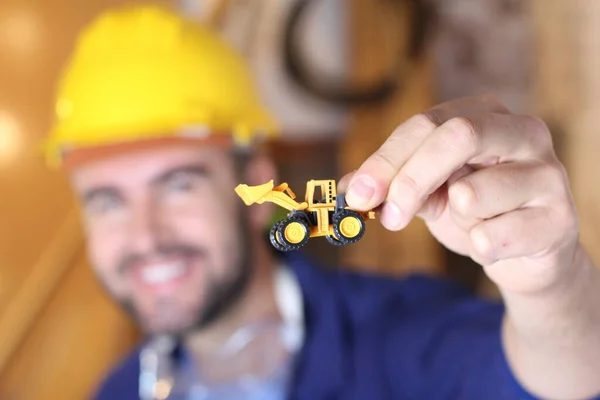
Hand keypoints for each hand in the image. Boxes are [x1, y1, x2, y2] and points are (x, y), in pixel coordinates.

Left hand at [339, 94, 579, 294]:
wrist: (525, 255)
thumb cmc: (476, 213)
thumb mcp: (430, 193)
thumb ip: (394, 186)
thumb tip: (350, 189)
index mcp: (485, 115)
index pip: (427, 125)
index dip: (387, 160)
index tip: (359, 194)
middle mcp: (522, 132)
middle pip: (457, 136)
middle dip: (410, 180)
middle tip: (389, 218)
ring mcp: (548, 172)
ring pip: (473, 193)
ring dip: (454, 219)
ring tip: (471, 223)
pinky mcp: (560, 218)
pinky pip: (493, 236)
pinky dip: (478, 247)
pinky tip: (494, 244)